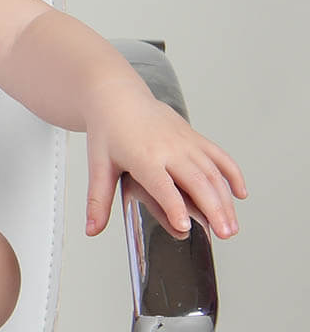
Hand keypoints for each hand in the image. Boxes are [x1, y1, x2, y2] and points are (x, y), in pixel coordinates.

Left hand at [84, 84, 246, 240]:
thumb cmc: (108, 130)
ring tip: (231, 226)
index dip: (174, 206)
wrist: (117, 96)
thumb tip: (92, 229)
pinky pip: (220, 155)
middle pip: (196, 181)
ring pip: (213, 172)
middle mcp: (169, 148)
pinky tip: (240, 193)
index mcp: (143, 156)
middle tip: (224, 234)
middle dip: (213, 209)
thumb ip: (98, 200)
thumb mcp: (99, 165)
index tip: (185, 226)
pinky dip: (233, 174)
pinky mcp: (195, 137)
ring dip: (226, 200)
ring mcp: (185, 141)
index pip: (162, 185)